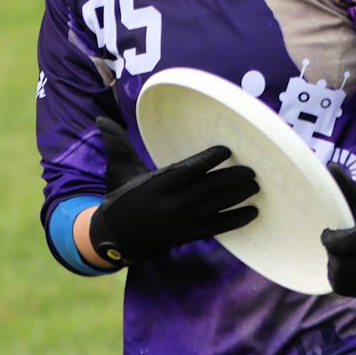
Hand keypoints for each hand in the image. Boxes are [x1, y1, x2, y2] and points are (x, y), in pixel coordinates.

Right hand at [88, 116, 258, 266]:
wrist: (113, 236)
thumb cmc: (119, 196)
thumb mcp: (118, 168)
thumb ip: (116, 142)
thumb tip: (100, 118)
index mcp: (155, 184)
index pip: (187, 170)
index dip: (208, 160)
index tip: (226, 150)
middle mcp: (169, 204)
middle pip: (207, 189)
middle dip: (231, 179)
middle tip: (252, 170)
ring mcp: (179, 222)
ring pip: (214, 207)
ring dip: (237, 197)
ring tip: (255, 186)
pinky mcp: (186, 236)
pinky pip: (215, 228)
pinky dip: (235, 221)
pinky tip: (252, 213)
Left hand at [320, 163, 355, 296]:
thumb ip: (343, 183)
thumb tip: (330, 167)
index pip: (344, 245)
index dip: (330, 240)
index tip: (327, 233)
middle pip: (342, 264)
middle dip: (332, 255)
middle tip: (332, 245)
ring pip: (342, 278)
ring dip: (333, 267)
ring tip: (336, 255)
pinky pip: (345, 290)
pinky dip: (337, 280)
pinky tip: (338, 267)